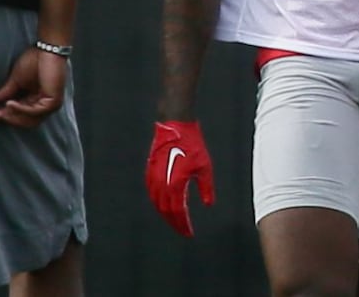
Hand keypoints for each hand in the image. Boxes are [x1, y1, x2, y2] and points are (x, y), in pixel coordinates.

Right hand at [0, 47, 69, 126]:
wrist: (47, 50)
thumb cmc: (35, 60)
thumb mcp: (16, 80)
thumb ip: (5, 92)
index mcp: (38, 100)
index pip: (21, 113)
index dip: (5, 115)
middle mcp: (45, 105)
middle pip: (25, 120)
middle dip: (8, 118)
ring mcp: (51, 105)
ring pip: (30, 120)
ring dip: (13, 117)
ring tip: (1, 111)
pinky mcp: (53, 102)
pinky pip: (34, 111)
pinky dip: (21, 109)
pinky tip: (9, 104)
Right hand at [146, 120, 214, 236]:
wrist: (175, 125)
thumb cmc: (191, 144)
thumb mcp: (204, 167)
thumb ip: (205, 188)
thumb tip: (208, 204)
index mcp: (175, 184)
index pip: (178, 212)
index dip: (183, 225)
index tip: (189, 233)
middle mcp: (161, 184)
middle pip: (165, 211)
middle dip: (174, 223)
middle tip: (182, 230)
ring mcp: (153, 177)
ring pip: (157, 203)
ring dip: (165, 214)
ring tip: (174, 220)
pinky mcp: (150, 171)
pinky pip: (151, 193)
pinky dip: (157, 203)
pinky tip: (163, 205)